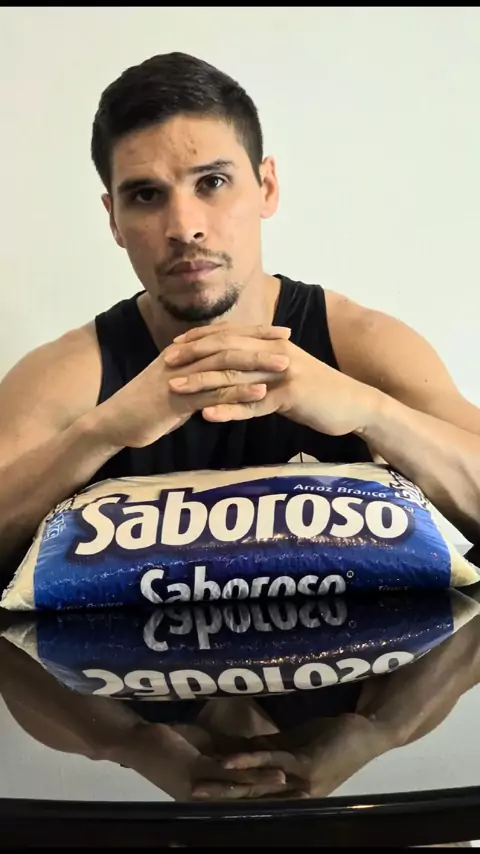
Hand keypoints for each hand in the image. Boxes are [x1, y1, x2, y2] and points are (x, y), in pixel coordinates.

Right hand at [92, 326, 290, 448]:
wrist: (113, 422)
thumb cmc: (145, 407)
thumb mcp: (173, 387)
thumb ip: (196, 379)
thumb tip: (217, 378)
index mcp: (183, 353)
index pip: (223, 336)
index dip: (252, 332)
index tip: (279, 331)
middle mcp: (183, 359)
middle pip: (228, 344)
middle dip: (260, 341)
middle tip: (289, 339)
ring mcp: (180, 379)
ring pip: (224, 366)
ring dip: (257, 364)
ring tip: (285, 364)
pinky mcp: (176, 401)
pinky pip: (212, 395)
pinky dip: (239, 393)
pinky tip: (261, 392)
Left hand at [112, 721, 288, 801]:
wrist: (135, 740)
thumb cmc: (166, 742)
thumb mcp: (202, 747)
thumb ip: (222, 750)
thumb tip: (247, 747)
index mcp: (210, 790)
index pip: (245, 795)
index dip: (270, 795)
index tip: (297, 792)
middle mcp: (209, 795)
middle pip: (249, 800)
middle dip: (278, 799)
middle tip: (308, 796)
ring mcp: (204, 786)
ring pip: (245, 791)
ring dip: (272, 791)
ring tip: (299, 789)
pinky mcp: (199, 772)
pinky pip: (231, 777)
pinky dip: (255, 777)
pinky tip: (275, 775)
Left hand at [165, 324, 379, 435]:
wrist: (353, 404)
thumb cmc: (318, 393)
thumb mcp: (286, 374)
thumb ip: (261, 369)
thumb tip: (234, 371)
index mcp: (271, 344)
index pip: (228, 336)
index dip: (199, 340)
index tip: (172, 348)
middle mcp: (274, 352)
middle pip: (225, 350)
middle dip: (192, 356)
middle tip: (164, 364)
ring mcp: (283, 372)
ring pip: (234, 376)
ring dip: (201, 382)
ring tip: (174, 389)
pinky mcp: (291, 396)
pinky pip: (254, 404)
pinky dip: (229, 409)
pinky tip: (208, 415)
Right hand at [195, 714, 382, 800]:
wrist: (368, 733)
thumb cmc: (332, 737)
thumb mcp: (292, 743)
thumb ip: (267, 748)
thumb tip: (237, 746)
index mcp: (289, 790)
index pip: (250, 795)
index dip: (223, 795)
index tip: (195, 792)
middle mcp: (293, 794)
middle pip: (249, 796)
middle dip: (217, 797)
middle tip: (188, 795)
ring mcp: (300, 781)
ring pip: (257, 783)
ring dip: (226, 784)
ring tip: (198, 784)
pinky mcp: (307, 764)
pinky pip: (273, 762)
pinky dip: (249, 761)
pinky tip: (229, 759)